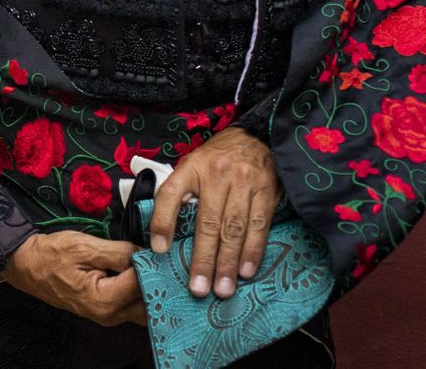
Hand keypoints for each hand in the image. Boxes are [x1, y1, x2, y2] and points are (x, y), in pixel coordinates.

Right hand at [0, 230, 145, 326]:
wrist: (27, 266)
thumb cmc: (51, 255)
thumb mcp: (84, 247)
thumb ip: (119, 252)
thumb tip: (147, 254)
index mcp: (104, 301)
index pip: (144, 283)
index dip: (152, 263)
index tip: (157, 246)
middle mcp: (110, 316)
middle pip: (150, 301)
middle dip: (157, 278)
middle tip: (161, 255)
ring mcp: (108, 316)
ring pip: (144, 306)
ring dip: (152, 286)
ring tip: (153, 262)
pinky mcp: (106, 312)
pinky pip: (133, 305)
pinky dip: (142, 291)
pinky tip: (142, 272)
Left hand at [147, 126, 281, 299]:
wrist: (256, 137)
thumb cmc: (218, 159)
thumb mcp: (192, 165)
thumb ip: (181, 193)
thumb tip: (164, 234)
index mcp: (191, 167)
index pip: (170, 194)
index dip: (163, 223)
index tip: (158, 250)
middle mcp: (216, 174)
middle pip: (207, 222)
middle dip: (203, 259)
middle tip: (198, 287)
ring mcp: (244, 182)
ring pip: (234, 228)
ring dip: (228, 262)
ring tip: (222, 288)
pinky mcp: (267, 191)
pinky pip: (259, 226)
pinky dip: (253, 251)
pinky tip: (247, 271)